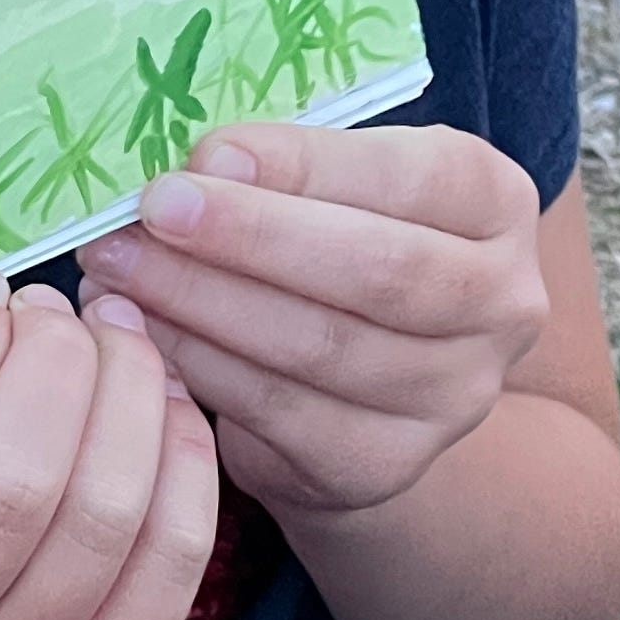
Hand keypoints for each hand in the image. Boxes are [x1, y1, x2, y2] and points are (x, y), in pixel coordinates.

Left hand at [73, 124, 546, 520]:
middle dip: (250, 238)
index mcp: (495, 203)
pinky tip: (139, 329)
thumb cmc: (339, 246)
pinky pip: (280, 413)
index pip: (413, 176)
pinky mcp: (385, 465)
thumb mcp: (340, 187)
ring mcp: (453, 397)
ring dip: (203, 303)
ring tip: (117, 267)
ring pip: (321, 348)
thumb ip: (286, 167)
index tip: (205, 154)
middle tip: (148, 213)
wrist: (372, 391)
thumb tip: (190, 162)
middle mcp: (501, 304)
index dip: (307, 165)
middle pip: (378, 270)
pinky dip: (199, 366)